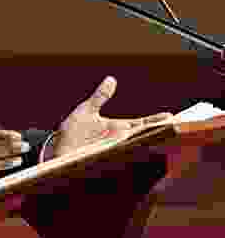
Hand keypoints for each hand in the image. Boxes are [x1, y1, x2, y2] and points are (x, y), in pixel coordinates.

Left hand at [51, 76, 172, 157]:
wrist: (58, 147)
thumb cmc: (73, 130)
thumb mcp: (87, 110)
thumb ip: (100, 96)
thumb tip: (111, 79)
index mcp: (118, 128)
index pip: (142, 123)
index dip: (157, 120)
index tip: (172, 116)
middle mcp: (119, 140)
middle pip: (145, 135)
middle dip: (161, 132)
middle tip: (178, 127)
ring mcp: (114, 150)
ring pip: (137, 148)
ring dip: (150, 144)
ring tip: (166, 139)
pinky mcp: (106, 159)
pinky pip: (123, 158)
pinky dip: (132, 155)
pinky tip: (141, 151)